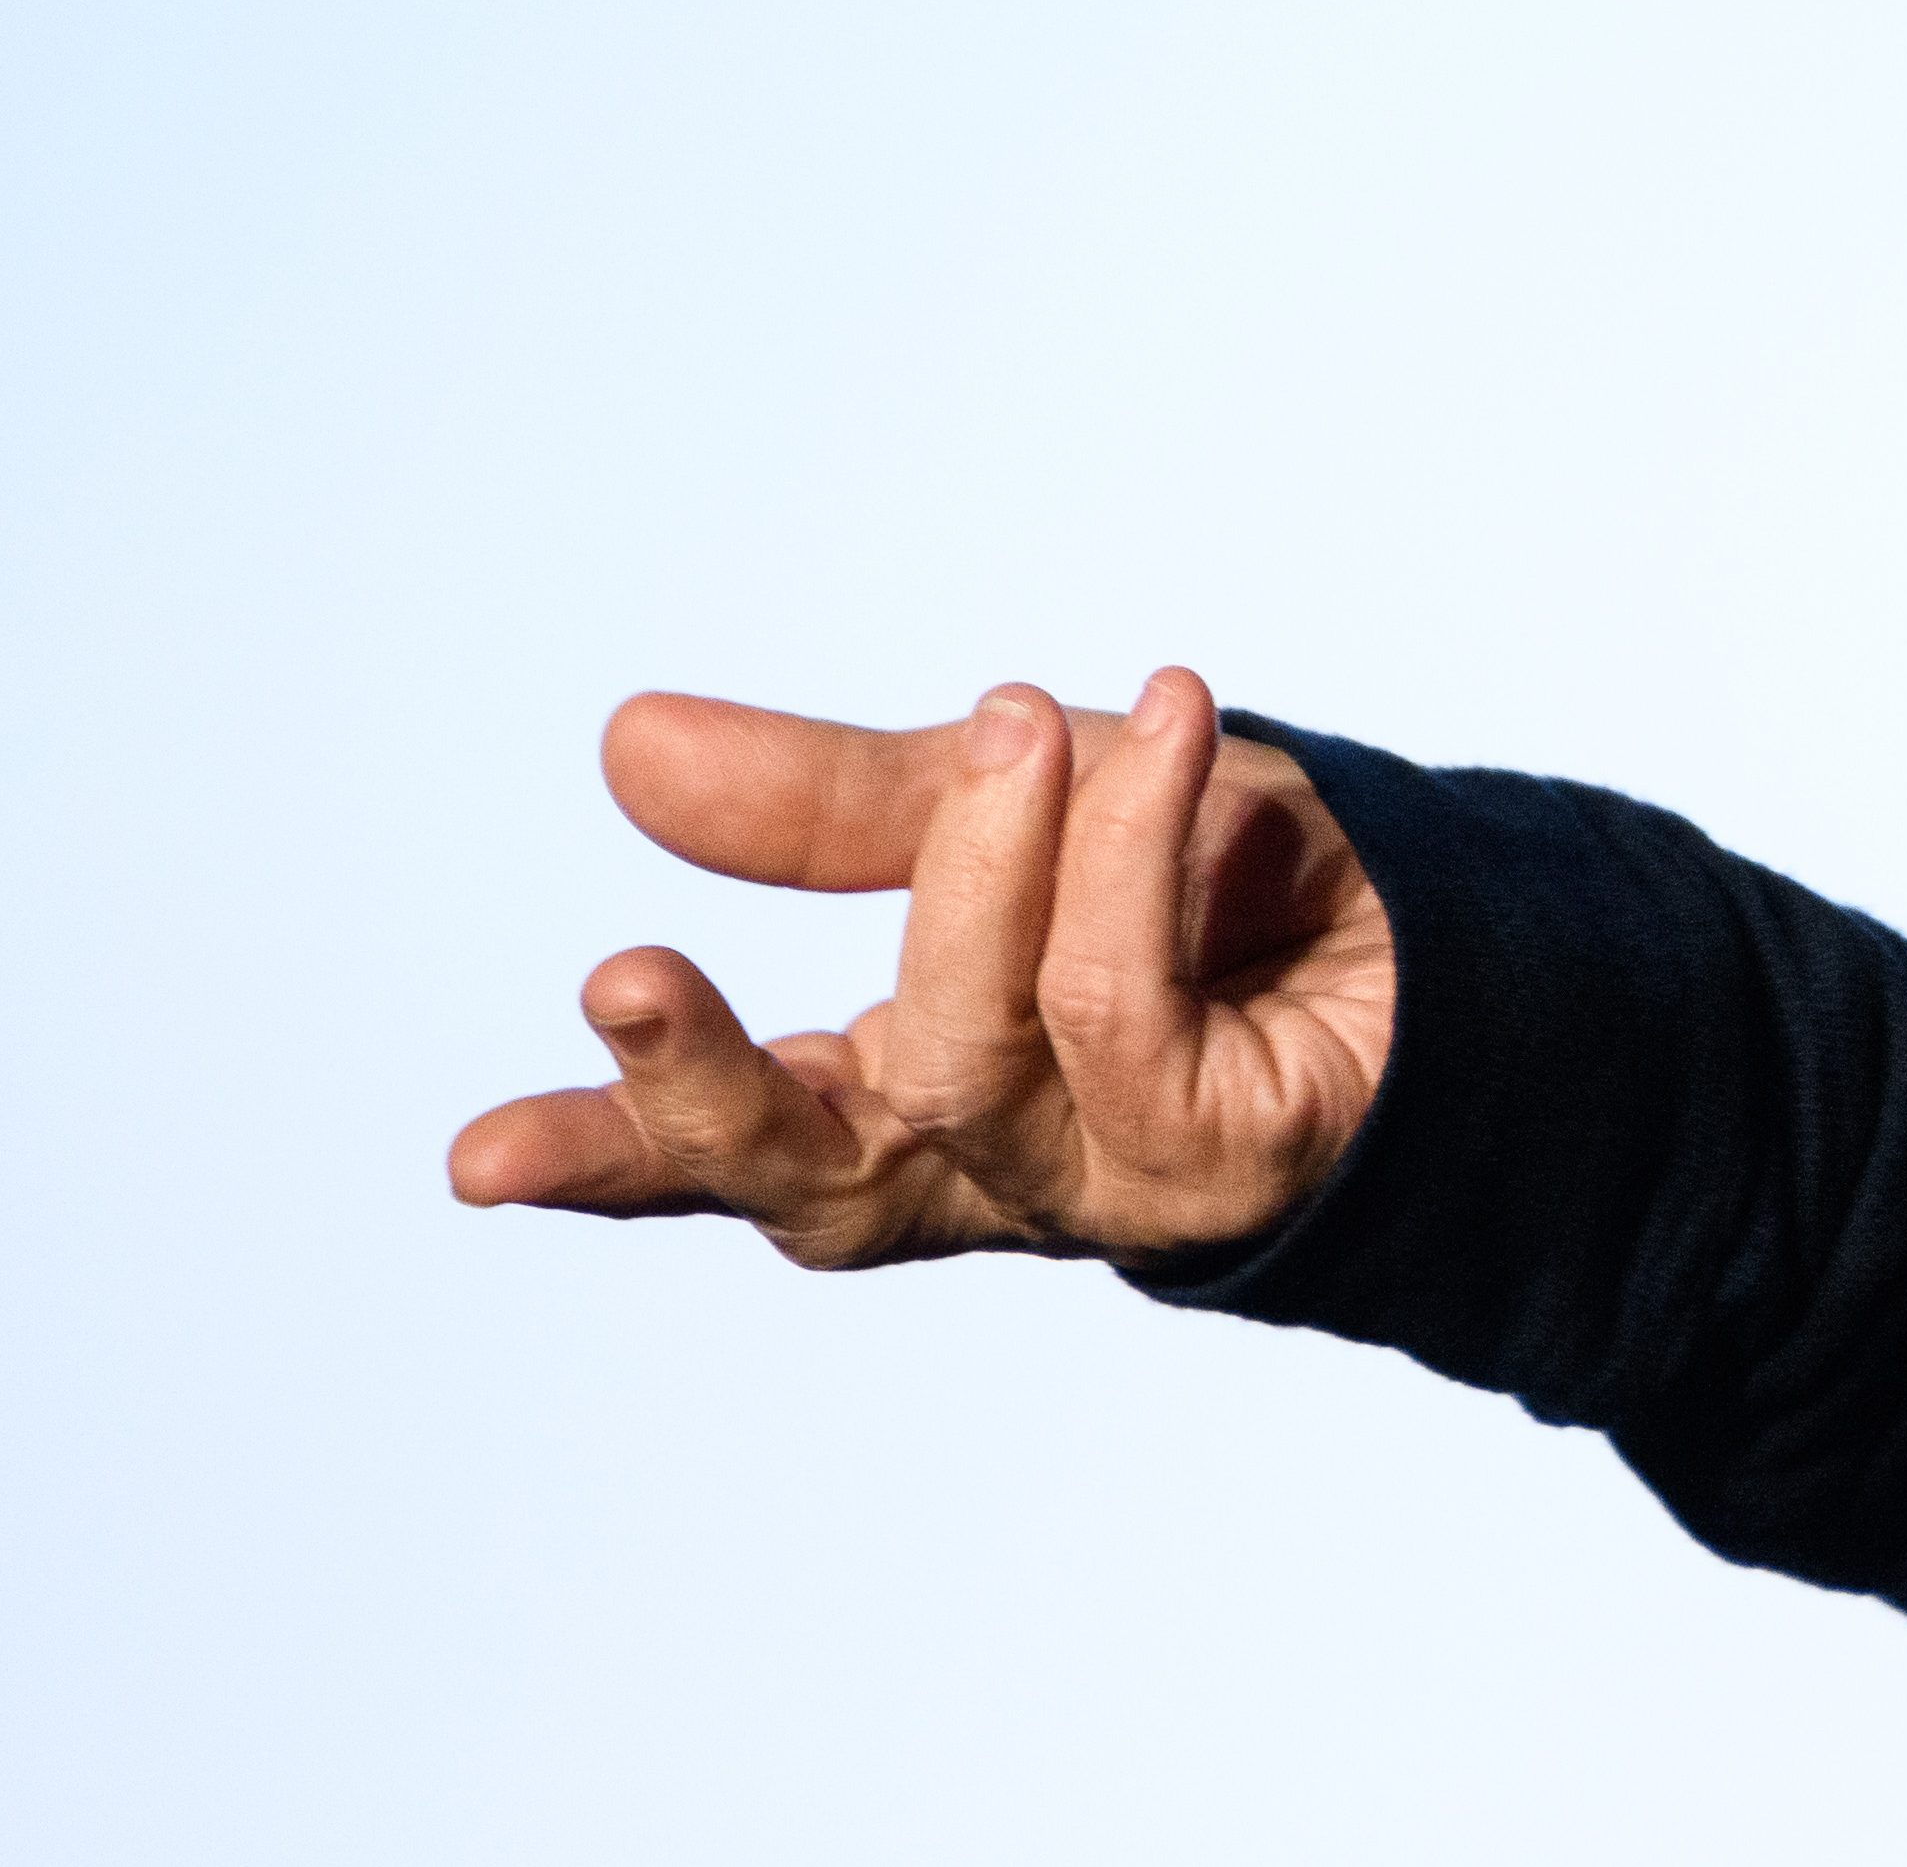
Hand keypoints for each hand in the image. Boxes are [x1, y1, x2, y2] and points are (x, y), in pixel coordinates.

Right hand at [446, 671, 1391, 1266]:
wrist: (1434, 918)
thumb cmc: (1203, 880)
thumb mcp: (1003, 805)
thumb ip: (826, 801)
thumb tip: (626, 742)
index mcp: (891, 1098)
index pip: (726, 1142)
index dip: (605, 1151)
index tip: (472, 1161)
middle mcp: (976, 1166)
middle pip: (815, 1178)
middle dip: (715, 1085)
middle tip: (623, 974)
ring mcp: (1097, 1180)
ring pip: (976, 1061)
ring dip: (980, 877)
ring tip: (1017, 725)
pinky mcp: (1219, 1157)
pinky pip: (1127, 1004)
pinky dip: (1131, 850)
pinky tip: (1165, 730)